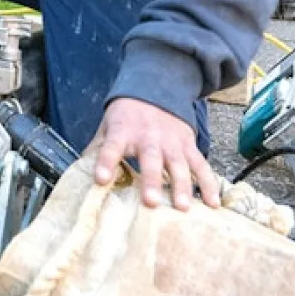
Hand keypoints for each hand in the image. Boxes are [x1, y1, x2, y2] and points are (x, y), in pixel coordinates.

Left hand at [91, 97, 219, 211]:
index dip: (106, 162)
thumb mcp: (107, 126)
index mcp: (123, 131)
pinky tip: (212, 203)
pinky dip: (209, 183)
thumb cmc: (127, 116)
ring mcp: (172, 141)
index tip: (101, 179)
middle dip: (152, 180)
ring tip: (183, 207)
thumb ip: (97, 150)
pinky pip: (201, 165)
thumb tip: (82, 176)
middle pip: (150, 159)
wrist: (156, 88)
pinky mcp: (189, 145)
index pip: (111, 146)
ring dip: (182, 186)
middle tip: (151, 202)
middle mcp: (149, 136)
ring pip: (179, 164)